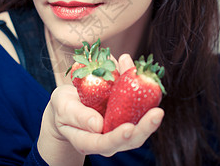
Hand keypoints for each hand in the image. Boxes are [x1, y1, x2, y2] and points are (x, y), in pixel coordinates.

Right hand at [37, 54, 163, 163]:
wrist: (68, 102)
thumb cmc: (63, 107)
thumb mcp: (63, 108)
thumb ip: (77, 116)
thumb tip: (97, 125)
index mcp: (89, 141)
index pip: (105, 144)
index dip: (118, 138)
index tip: (129, 128)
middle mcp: (107, 136)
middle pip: (129, 140)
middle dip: (144, 128)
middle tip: (157, 113)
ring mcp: (117, 124)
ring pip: (136, 123)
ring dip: (147, 110)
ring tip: (153, 91)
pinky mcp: (122, 112)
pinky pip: (134, 105)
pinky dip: (139, 92)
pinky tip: (139, 75)